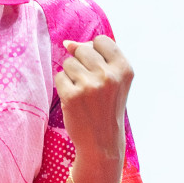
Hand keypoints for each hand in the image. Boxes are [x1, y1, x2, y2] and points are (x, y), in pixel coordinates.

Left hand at [56, 35, 133, 182]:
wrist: (101, 142)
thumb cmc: (106, 108)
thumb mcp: (114, 81)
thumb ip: (96, 58)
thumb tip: (68, 43)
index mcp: (124, 69)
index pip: (101, 40)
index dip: (94, 51)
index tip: (97, 69)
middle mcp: (109, 75)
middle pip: (82, 49)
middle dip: (80, 63)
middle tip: (89, 85)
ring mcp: (90, 86)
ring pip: (68, 62)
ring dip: (70, 75)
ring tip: (82, 92)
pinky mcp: (72, 96)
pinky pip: (59, 77)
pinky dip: (62, 86)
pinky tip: (73, 99)